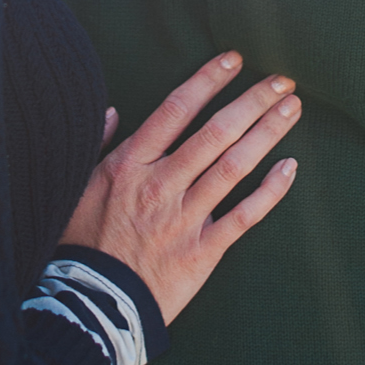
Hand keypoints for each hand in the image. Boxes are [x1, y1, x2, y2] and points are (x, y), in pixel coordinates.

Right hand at [59, 52, 301, 322]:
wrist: (91, 303)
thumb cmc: (79, 244)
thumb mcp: (73, 187)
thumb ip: (97, 146)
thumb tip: (113, 112)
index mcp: (128, 165)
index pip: (175, 110)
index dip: (207, 81)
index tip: (234, 60)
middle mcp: (161, 185)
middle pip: (215, 133)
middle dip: (251, 102)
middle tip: (281, 80)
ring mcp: (185, 218)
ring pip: (234, 167)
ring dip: (266, 134)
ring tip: (291, 109)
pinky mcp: (203, 250)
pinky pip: (244, 216)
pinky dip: (270, 192)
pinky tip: (290, 167)